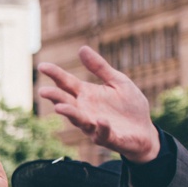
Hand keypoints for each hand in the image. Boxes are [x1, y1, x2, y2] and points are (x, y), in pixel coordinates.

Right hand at [37, 46, 158, 162]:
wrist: (145, 130)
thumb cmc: (129, 106)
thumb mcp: (118, 81)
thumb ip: (99, 67)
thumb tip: (81, 48)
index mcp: (86, 95)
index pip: (66, 83)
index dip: (54, 74)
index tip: (42, 66)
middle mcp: (85, 110)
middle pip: (66, 102)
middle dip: (55, 98)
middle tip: (43, 91)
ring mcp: (94, 125)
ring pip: (78, 120)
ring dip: (70, 114)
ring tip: (59, 108)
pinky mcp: (109, 138)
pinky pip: (103, 133)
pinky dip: (102, 128)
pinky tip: (102, 121)